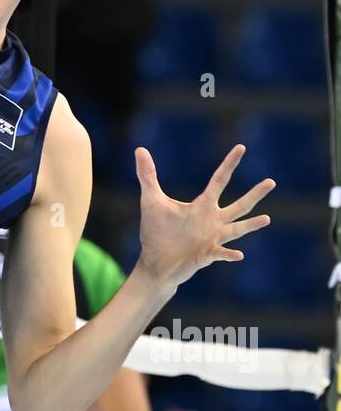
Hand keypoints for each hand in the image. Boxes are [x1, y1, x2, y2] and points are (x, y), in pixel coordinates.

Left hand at [135, 144, 272, 290]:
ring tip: (267, 219)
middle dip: (255, 194)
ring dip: (251, 225)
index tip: (241, 147)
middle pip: (239, 205)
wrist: (155, 263)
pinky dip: (229, 254)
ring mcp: (212, 238)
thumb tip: (139, 150)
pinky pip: (220, 253)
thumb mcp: (151, 200)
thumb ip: (147, 175)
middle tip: (272, 182)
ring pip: (236, 229)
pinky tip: (239, 254)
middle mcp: (212, 221)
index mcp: (202, 206)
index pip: (219, 180)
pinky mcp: (206, 255)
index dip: (229, 164)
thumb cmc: (157, 232)